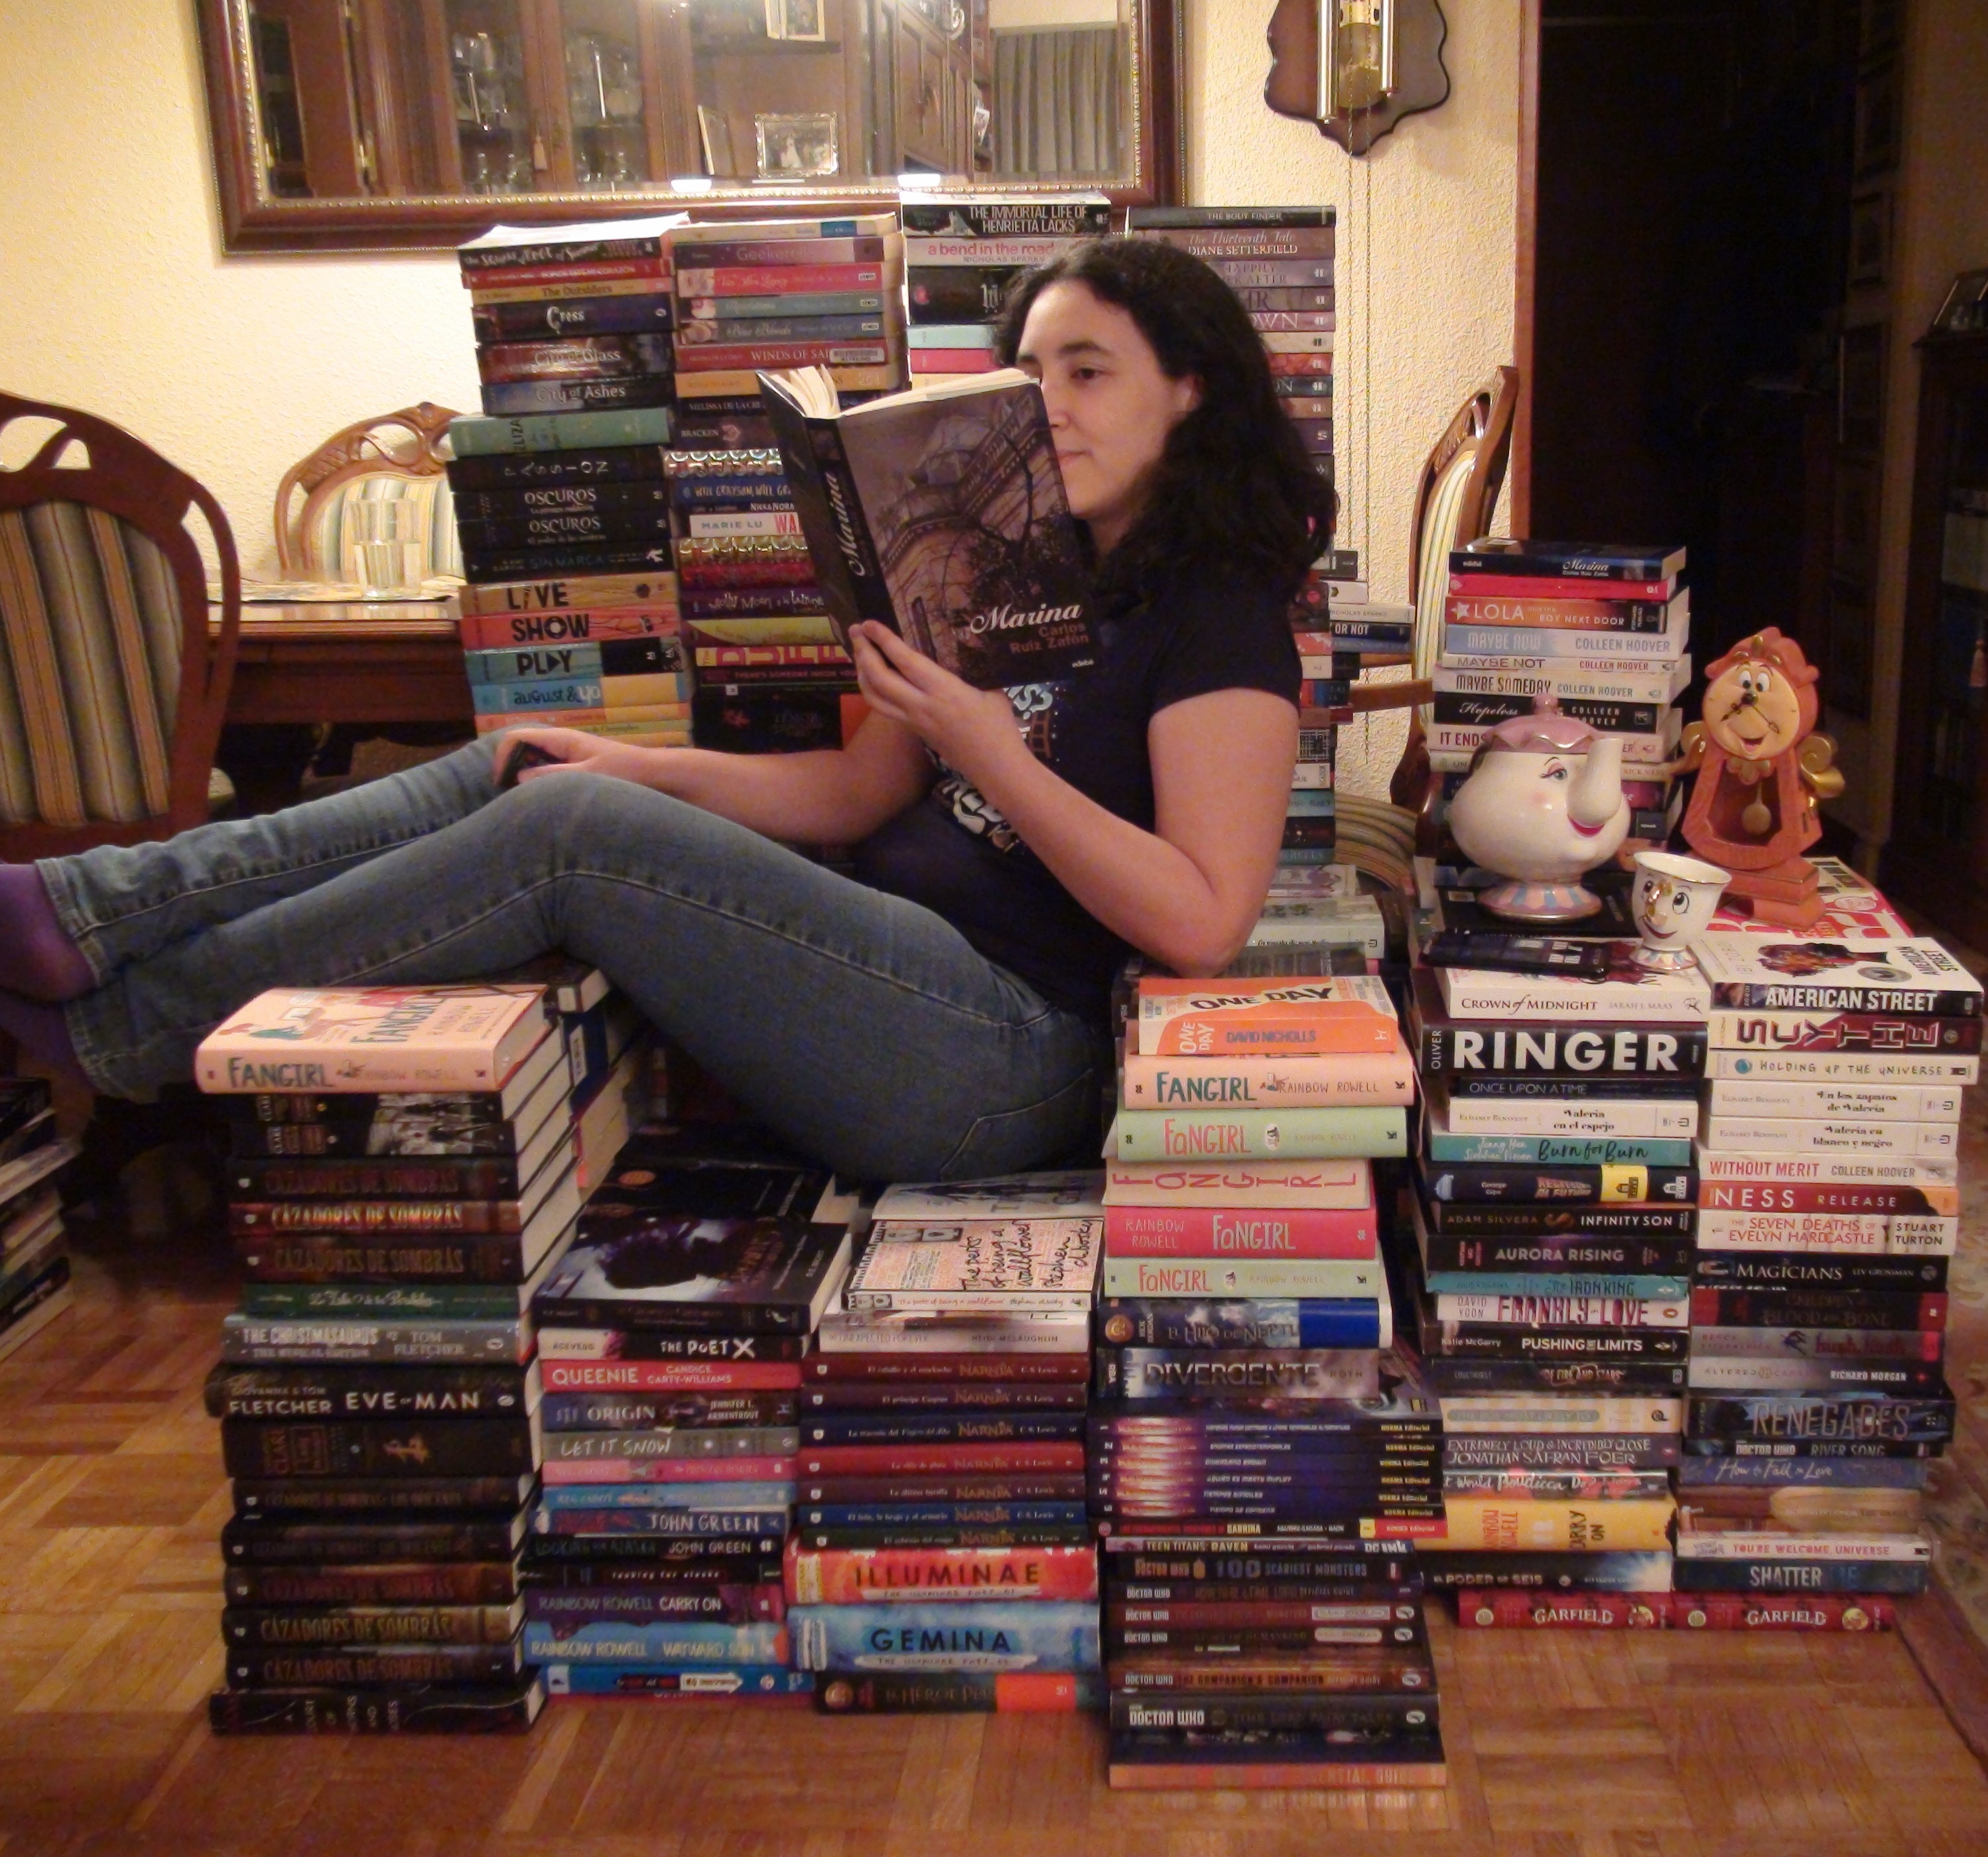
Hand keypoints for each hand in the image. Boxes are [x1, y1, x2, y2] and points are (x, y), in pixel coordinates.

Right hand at [492, 726, 664, 791]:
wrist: (654, 774)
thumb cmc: (625, 772)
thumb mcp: (587, 776)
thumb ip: (552, 776)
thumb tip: (520, 777)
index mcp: (560, 739)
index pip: (517, 737)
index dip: (502, 757)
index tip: (500, 782)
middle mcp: (561, 743)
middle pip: (522, 748)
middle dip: (510, 768)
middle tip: (509, 795)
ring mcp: (569, 755)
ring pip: (534, 761)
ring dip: (525, 777)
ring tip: (524, 800)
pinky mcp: (577, 767)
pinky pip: (549, 771)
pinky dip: (540, 782)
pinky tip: (545, 800)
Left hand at [848, 623, 1023, 786]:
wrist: (994, 766)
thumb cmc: (999, 726)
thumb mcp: (990, 690)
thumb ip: (971, 671)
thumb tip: (966, 650)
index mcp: (944, 690)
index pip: (905, 661)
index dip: (884, 640)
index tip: (869, 623)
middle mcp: (922, 705)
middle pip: (880, 678)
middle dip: (863, 652)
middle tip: (855, 632)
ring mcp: (914, 720)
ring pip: (874, 697)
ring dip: (862, 673)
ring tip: (859, 654)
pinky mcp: (913, 731)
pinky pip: (884, 708)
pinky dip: (873, 690)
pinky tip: (874, 678)